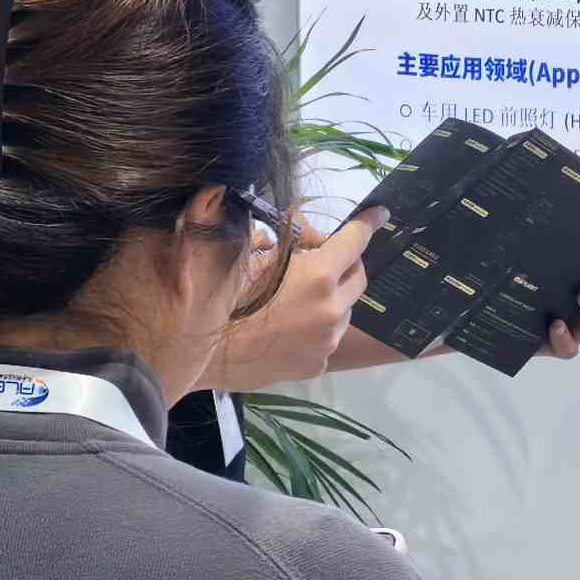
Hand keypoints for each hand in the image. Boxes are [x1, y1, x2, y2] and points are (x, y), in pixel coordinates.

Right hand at [220, 207, 382, 387]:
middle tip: (323, 255)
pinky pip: (327, 337)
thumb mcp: (250, 254)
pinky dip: (317, 326)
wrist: (200, 353)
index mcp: (318, 276)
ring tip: (298, 294)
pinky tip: (289, 324)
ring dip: (331, 297)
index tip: (379, 214)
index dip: (367, 224)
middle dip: (346, 262)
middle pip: (358, 276)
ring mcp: (327, 341)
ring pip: (344, 310)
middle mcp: (331, 309)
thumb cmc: (222, 297)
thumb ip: (280, 236)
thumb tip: (296, 221)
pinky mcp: (317, 365)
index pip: (354, 241)